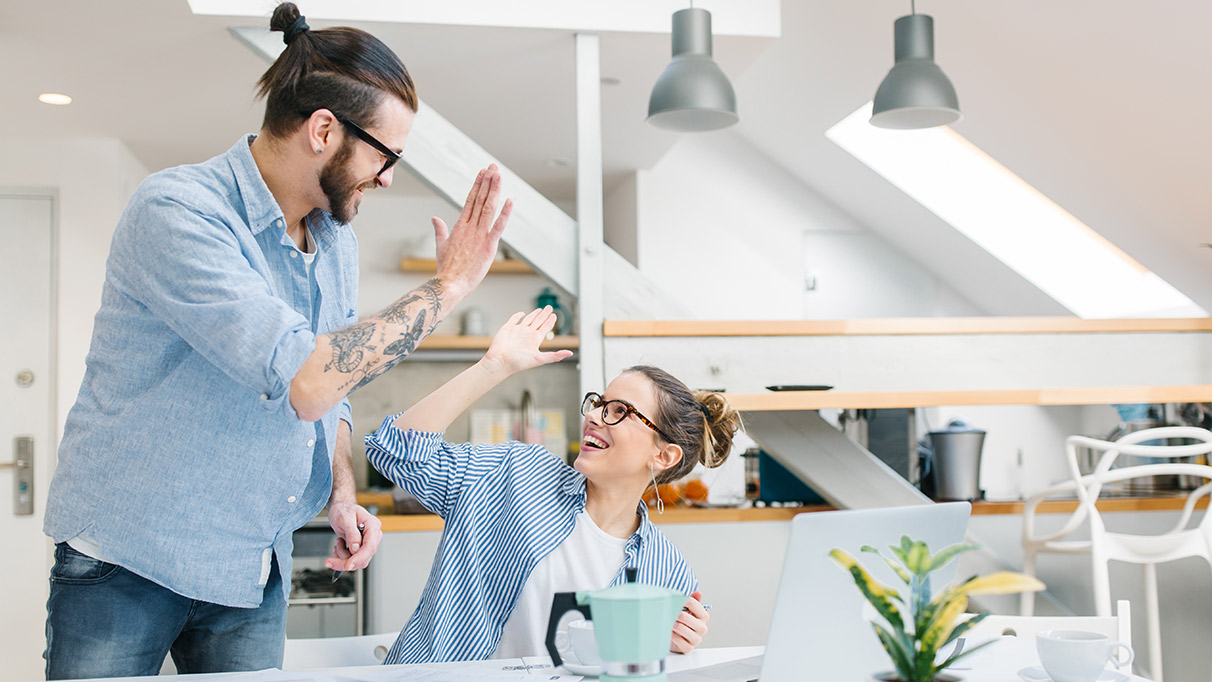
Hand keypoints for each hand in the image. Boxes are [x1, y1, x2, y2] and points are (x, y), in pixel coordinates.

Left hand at [325, 502, 382, 571]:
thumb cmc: (344, 510)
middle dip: (345, 561)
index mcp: (373, 526)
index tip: (347, 565)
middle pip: (363, 558)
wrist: (340, 510)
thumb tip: (355, 548)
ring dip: (342, 556)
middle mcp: (373, 537)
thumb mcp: (345, 517)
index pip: (370, 547)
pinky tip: (339, 546)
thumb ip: (351, 532)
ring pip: (356, 562)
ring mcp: (367, 544)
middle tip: (329, 561)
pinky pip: (352, 560)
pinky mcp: (361, 549)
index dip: (359, 558)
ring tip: (338, 542)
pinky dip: (341, 557)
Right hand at [433, 164, 512, 298]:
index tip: (483, 173)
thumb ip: (440, 230)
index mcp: (459, 227)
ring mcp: (479, 235)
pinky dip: (505, 213)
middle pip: (479, 199)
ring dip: (494, 190)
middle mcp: (470, 227)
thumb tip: (434, 218)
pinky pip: (498, 227)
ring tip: (498, 174)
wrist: (449, 284)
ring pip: (488, 208)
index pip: (470, 200)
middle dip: (487, 182)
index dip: (477, 185)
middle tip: (493, 166)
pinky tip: (510, 200)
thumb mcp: (441, 246)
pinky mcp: (488, 246)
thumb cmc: (446, 269)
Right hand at [483, 307, 573, 374]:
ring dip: (534, 314)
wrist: (500, 362)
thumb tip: (570, 353)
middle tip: (550, 307)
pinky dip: (518, 316)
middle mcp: (527, 335)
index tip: (554, 315)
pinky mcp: (507, 329)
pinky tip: (523, 313)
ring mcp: (517, 331)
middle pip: (538, 321)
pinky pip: (514, 320)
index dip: (550, 321)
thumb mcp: (539, 359)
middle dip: (544, 314)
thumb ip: (555, 356)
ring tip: (540, 309)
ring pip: (528, 320)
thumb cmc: (518, 363)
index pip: (545, 328)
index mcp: (535, 340)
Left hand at [670, 591, 708, 653]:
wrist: (680, 639)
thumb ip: (693, 600)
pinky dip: (670, 634)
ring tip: (667, 621)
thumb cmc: (684, 623)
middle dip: (674, 613)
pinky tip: (669, 631)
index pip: (693, 603)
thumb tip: (698, 593)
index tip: (674, 599)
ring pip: (680, 628)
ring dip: (671, 623)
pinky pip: (677, 639)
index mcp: (704, 616)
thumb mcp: (689, 610)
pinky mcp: (688, 647)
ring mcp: (696, 639)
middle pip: (685, 617)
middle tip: (668, 611)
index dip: (681, 600)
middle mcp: (702, 628)